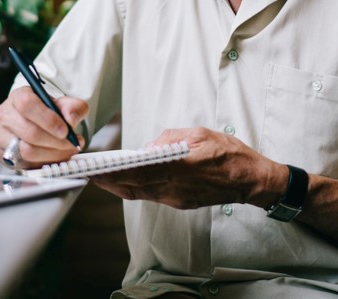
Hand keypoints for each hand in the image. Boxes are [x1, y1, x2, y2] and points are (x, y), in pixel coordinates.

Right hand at [0, 86, 88, 168]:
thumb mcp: (63, 105)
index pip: (27, 104)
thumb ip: (73, 107)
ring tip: (66, 151)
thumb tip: (71, 118)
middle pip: (29, 132)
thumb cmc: (46, 113)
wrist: (34, 124)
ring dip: (52, 154)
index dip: (48, 119)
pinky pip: (23, 163)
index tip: (65, 130)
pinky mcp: (0, 153)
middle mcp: (4, 114)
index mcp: (18, 96)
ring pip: (26, 150)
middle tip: (71, 144)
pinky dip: (43, 162)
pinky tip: (54, 157)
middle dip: (55, 141)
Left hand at [91, 127, 286, 209]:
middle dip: (108, 181)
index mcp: (179, 167)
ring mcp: (176, 198)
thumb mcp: (201, 134)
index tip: (95, 169)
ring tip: (101, 176)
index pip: (138, 172)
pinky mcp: (180, 203)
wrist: (250, 181)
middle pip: (133, 187)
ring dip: (118, 186)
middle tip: (88, 173)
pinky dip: (134, 189)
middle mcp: (174, 188)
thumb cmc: (229, 155)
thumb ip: (172, 138)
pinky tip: (126, 181)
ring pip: (139, 194)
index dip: (113, 173)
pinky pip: (150, 196)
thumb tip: (150, 146)